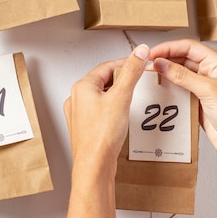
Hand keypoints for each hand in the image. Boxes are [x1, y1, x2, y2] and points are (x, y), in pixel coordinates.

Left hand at [64, 44, 149, 171]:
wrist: (94, 165)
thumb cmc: (101, 136)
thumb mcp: (121, 97)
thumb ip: (131, 72)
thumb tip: (139, 52)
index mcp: (82, 87)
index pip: (107, 67)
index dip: (125, 64)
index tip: (138, 63)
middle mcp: (76, 99)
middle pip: (103, 80)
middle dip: (121, 80)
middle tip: (136, 81)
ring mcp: (79, 114)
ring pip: (101, 96)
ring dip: (116, 95)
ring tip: (129, 99)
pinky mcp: (84, 127)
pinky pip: (99, 110)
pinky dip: (111, 109)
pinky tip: (120, 117)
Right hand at [149, 39, 216, 165]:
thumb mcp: (209, 90)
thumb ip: (183, 75)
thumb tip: (163, 64)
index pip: (189, 47)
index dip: (169, 48)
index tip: (152, 53)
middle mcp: (212, 73)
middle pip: (183, 59)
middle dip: (165, 60)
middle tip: (148, 64)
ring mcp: (205, 89)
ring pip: (181, 75)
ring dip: (166, 75)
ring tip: (151, 76)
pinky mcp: (199, 103)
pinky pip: (181, 91)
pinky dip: (170, 90)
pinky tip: (161, 91)